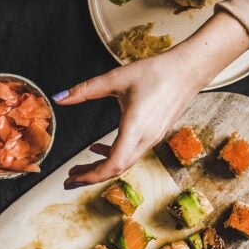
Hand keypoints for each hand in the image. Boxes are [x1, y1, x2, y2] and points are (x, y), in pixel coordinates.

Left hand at [51, 12, 248, 187]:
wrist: (189, 68)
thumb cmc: (156, 71)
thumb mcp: (116, 78)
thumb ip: (85, 90)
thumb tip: (59, 98)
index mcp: (136, 128)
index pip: (114, 164)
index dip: (92, 175)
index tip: (73, 178)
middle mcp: (146, 139)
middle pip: (117, 169)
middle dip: (91, 177)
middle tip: (68, 180)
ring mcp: (152, 138)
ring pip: (124, 162)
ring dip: (101, 167)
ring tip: (79, 169)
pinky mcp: (155, 134)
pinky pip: (131, 153)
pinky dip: (113, 155)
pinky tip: (98, 148)